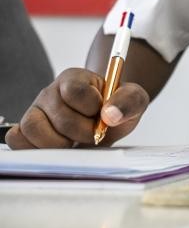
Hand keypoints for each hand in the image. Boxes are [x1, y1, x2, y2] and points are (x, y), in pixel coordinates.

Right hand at [4, 68, 148, 148]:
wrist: (105, 120)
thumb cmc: (116, 108)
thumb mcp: (134, 100)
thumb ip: (129, 101)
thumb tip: (110, 115)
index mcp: (75, 78)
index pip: (74, 91)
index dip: (91, 107)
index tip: (102, 114)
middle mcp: (50, 92)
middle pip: (59, 116)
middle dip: (82, 132)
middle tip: (93, 134)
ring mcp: (35, 111)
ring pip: (33, 128)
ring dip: (58, 144)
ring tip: (74, 143)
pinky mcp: (25, 129)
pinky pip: (17, 139)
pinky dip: (34, 148)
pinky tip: (56, 149)